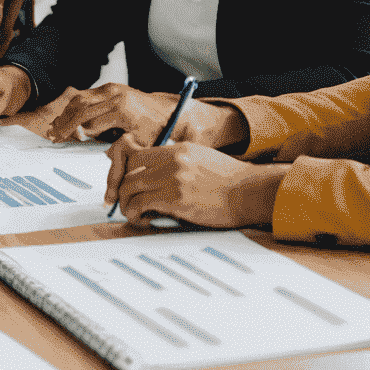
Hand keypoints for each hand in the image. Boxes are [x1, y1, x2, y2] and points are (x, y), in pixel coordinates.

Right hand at [47, 83, 230, 145]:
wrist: (170, 111)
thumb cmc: (158, 131)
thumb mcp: (141, 145)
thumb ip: (121, 152)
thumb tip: (105, 161)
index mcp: (122, 111)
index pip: (90, 122)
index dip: (74, 133)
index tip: (61, 141)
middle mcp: (115, 96)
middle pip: (81, 108)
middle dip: (64, 123)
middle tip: (51, 136)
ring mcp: (111, 89)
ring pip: (80, 99)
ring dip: (65, 114)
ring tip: (53, 129)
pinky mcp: (109, 87)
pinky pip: (86, 95)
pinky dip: (72, 107)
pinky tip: (65, 119)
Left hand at [104, 135, 286, 228]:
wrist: (249, 193)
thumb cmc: (229, 180)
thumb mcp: (200, 157)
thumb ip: (176, 160)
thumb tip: (156, 171)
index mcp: (176, 149)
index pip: (136, 155)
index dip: (125, 171)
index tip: (125, 185)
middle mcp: (171, 160)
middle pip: (128, 171)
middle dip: (121, 189)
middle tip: (125, 202)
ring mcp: (173, 179)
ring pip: (130, 188)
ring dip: (126, 204)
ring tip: (134, 214)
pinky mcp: (176, 199)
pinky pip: (142, 204)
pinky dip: (136, 214)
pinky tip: (145, 220)